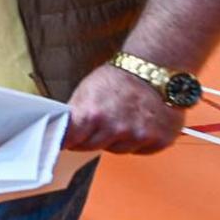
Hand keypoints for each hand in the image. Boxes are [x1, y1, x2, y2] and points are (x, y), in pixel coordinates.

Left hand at [63, 63, 185, 153]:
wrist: (152, 70)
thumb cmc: (118, 78)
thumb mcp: (86, 90)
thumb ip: (76, 114)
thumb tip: (64, 130)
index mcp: (92, 114)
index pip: (69, 139)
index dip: (65, 139)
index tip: (61, 141)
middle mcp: (115, 128)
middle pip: (90, 147)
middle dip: (88, 138)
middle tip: (94, 125)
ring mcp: (137, 136)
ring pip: (115, 150)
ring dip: (114, 140)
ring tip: (120, 118)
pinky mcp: (158, 140)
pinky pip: (138, 150)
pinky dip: (136, 140)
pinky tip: (138, 123)